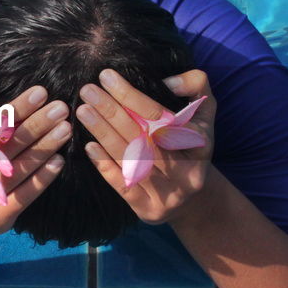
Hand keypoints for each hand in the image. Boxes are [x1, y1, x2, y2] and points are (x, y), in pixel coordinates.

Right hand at [0, 84, 71, 234]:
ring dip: (44, 148)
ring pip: (16, 171)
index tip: (41, 93)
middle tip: (60, 109)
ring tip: (64, 130)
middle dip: (35, 126)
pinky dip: (42, 178)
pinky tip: (58, 161)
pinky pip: (23, 197)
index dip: (15, 109)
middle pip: (4, 148)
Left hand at [75, 68, 215, 224]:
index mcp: (199, 144)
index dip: (132, 96)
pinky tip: (89, 145)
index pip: (161, 117)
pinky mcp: (149, 210)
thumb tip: (167, 81)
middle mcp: (186, 171)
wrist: (194, 198)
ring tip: (83, 110)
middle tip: (88, 91)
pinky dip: (104, 164)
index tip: (107, 77)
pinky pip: (123, 185)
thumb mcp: (203, 112)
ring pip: (130, 159)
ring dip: (103, 133)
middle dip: (112, 111)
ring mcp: (168, 194)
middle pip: (142, 138)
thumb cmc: (190, 144)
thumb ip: (194, 85)